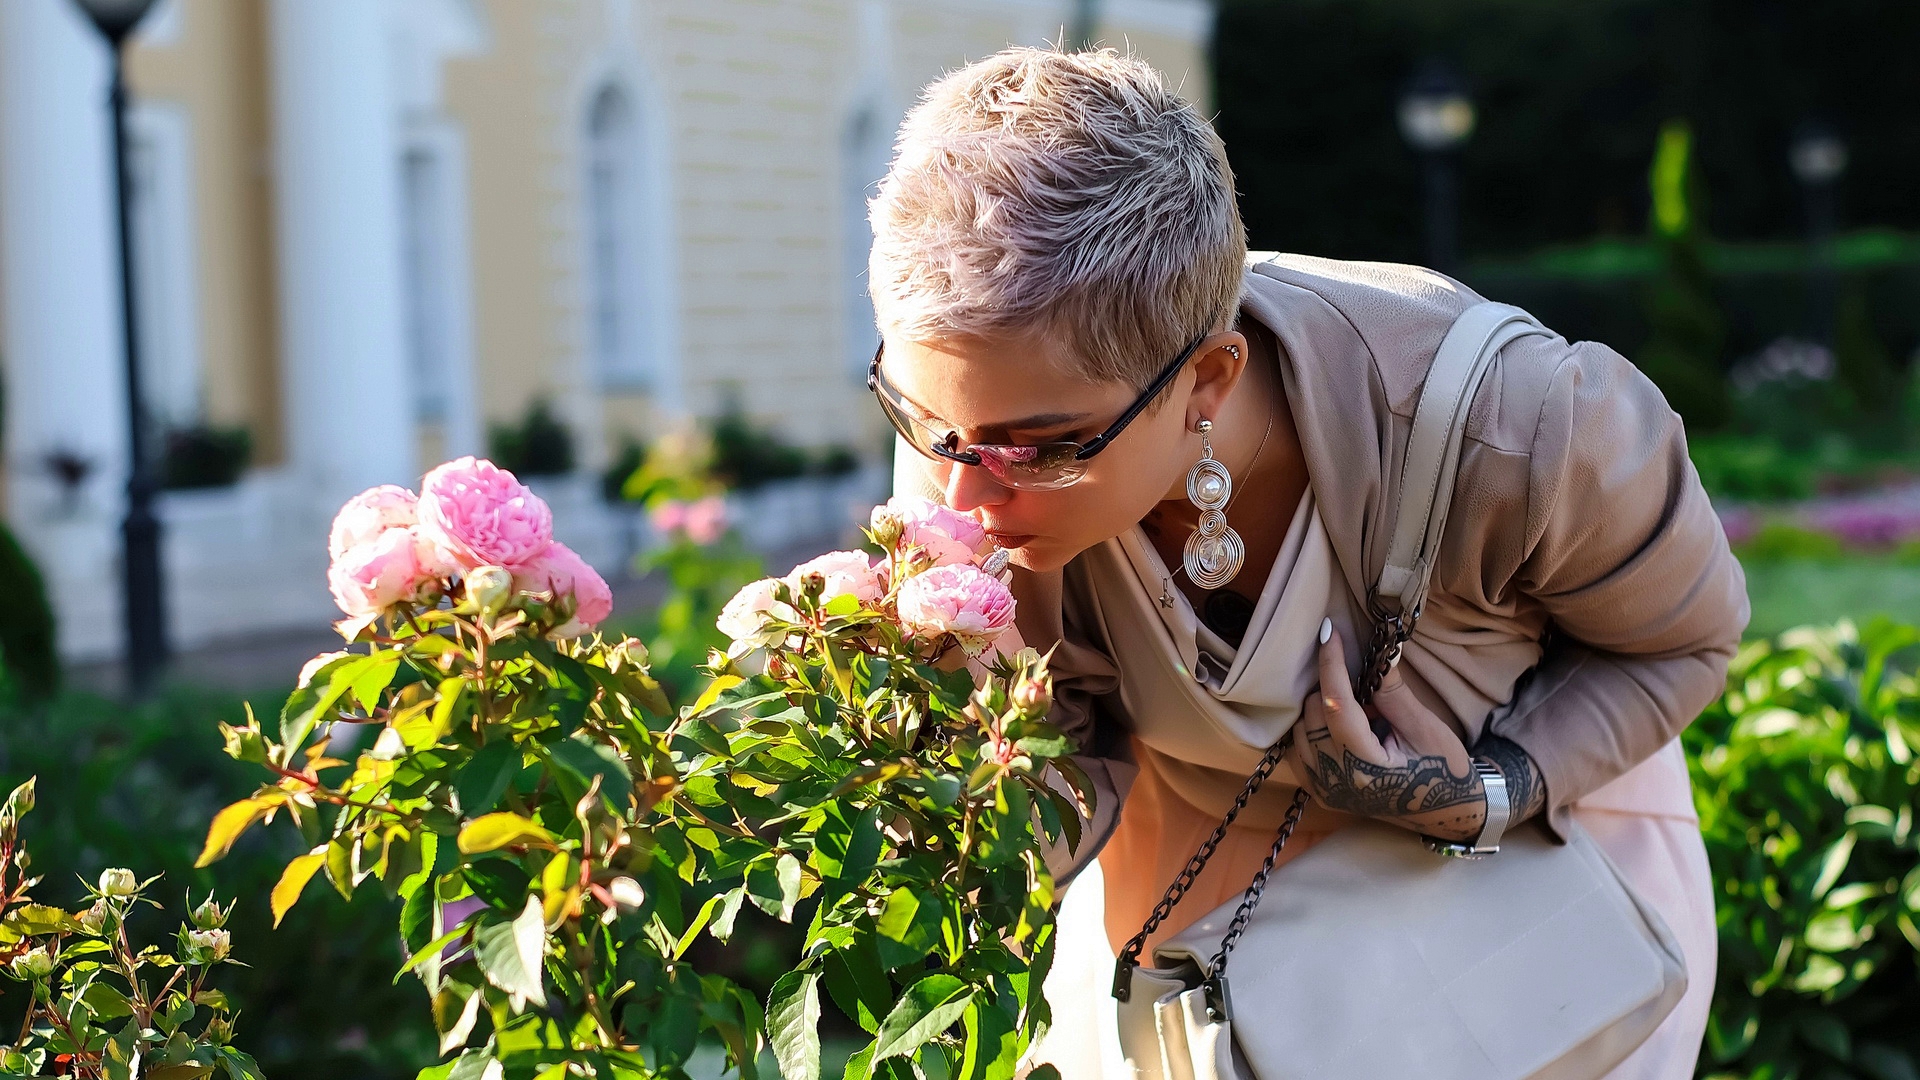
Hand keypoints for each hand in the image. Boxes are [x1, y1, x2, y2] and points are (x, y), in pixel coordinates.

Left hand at [1286, 621, 1487, 840]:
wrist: (1447, 811)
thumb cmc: (1443, 769)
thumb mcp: (1424, 728)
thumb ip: (1392, 693)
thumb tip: (1375, 652)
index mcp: (1365, 768)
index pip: (1336, 705)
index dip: (1331, 664)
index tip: (1329, 632)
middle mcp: (1336, 782)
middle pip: (1312, 714)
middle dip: (1331, 688)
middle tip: (1364, 685)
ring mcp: (1323, 791)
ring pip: (1298, 729)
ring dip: (1320, 709)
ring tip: (1359, 712)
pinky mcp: (1319, 793)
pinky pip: (1297, 749)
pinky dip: (1311, 729)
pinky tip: (1339, 726)